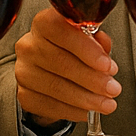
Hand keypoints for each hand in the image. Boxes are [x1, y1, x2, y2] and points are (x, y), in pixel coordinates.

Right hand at [13, 7, 120, 125]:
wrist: (48, 69)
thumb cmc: (70, 50)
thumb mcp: (87, 38)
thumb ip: (97, 40)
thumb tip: (103, 47)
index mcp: (44, 24)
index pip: (60, 30)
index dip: (85, 48)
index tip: (107, 65)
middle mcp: (28, 45)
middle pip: (60, 62)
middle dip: (92, 79)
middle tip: (112, 89)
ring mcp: (23, 71)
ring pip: (56, 87)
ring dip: (86, 98)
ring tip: (106, 104)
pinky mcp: (24, 95)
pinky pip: (49, 106)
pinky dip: (73, 111)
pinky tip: (87, 111)